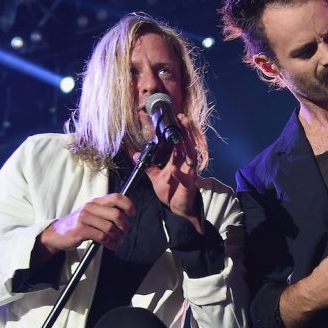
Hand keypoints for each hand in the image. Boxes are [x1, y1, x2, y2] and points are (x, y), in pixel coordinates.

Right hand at [38, 193, 134, 258]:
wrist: (57, 234)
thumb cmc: (79, 224)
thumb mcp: (92, 213)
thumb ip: (107, 212)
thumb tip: (126, 217)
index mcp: (96, 201)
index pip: (116, 197)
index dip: (128, 205)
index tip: (133, 214)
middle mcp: (90, 207)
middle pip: (116, 214)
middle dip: (124, 226)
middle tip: (124, 233)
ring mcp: (84, 218)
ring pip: (110, 227)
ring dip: (117, 238)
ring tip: (118, 242)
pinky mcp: (80, 230)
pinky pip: (102, 237)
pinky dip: (110, 243)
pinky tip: (112, 246)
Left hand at [141, 114, 203, 232]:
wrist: (177, 210)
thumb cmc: (171, 192)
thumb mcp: (156, 177)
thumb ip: (148, 165)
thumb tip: (135, 155)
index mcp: (179, 160)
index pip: (178, 142)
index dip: (178, 130)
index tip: (176, 117)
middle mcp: (186, 164)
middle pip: (188, 144)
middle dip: (186, 131)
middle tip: (182, 118)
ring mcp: (189, 174)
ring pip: (191, 155)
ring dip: (188, 144)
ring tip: (183, 134)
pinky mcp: (189, 185)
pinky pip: (184, 177)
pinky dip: (178, 172)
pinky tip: (173, 168)